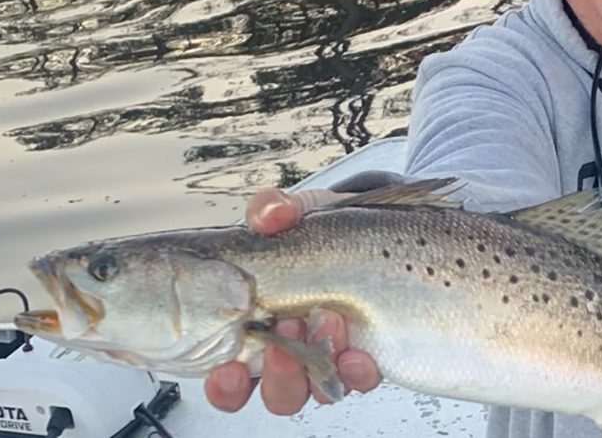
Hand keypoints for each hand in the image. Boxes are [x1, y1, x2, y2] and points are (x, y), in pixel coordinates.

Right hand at [204, 189, 383, 413]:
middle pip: (275, 392)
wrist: (375, 231)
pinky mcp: (367, 356)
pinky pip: (360, 380)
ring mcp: (330, 358)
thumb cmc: (322, 232)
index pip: (230, 375)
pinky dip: (358, 373)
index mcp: (257, 327)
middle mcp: (292, 352)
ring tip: (327, 320)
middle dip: (279, 370)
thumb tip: (270, 215)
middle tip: (288, 326)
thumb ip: (273, 209)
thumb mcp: (294, 214)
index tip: (229, 369)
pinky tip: (359, 354)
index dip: (226, 385)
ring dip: (316, 369)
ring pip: (315, 392)